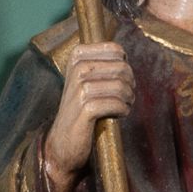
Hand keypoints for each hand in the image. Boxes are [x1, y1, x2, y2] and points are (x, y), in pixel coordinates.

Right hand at [42, 41, 133, 191]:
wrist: (62, 141)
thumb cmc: (79, 109)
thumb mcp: (85, 79)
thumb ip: (101, 64)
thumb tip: (125, 59)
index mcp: (77, 56)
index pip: (116, 50)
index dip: (125, 66)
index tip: (120, 80)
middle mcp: (77, 68)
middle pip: (122, 68)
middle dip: (129, 84)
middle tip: (126, 97)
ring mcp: (79, 88)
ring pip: (121, 86)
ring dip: (128, 99)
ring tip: (123, 106)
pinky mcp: (85, 108)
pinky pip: (117, 103)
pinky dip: (123, 110)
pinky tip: (119, 115)